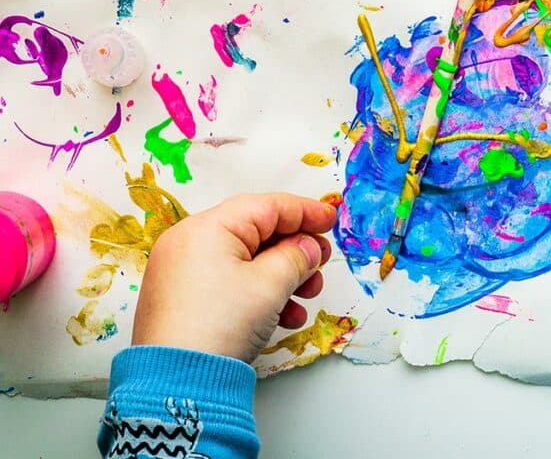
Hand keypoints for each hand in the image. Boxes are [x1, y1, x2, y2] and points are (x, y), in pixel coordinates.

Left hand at [132, 193, 336, 362]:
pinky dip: (260, 293)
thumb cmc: (220, 325)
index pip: (266, 206)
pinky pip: (230, 283)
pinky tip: (284, 316)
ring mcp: (183, 273)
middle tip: (320, 264)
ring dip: (283, 276)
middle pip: (256, 234)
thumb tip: (308, 247)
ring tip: (306, 297)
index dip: (304, 211)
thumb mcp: (271, 284)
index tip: (330, 219)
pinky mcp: (184, 300)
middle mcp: (189, 244)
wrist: (178, 384)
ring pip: (246, 261)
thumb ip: (297, 256)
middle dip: (295, 251)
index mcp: (206, 228)